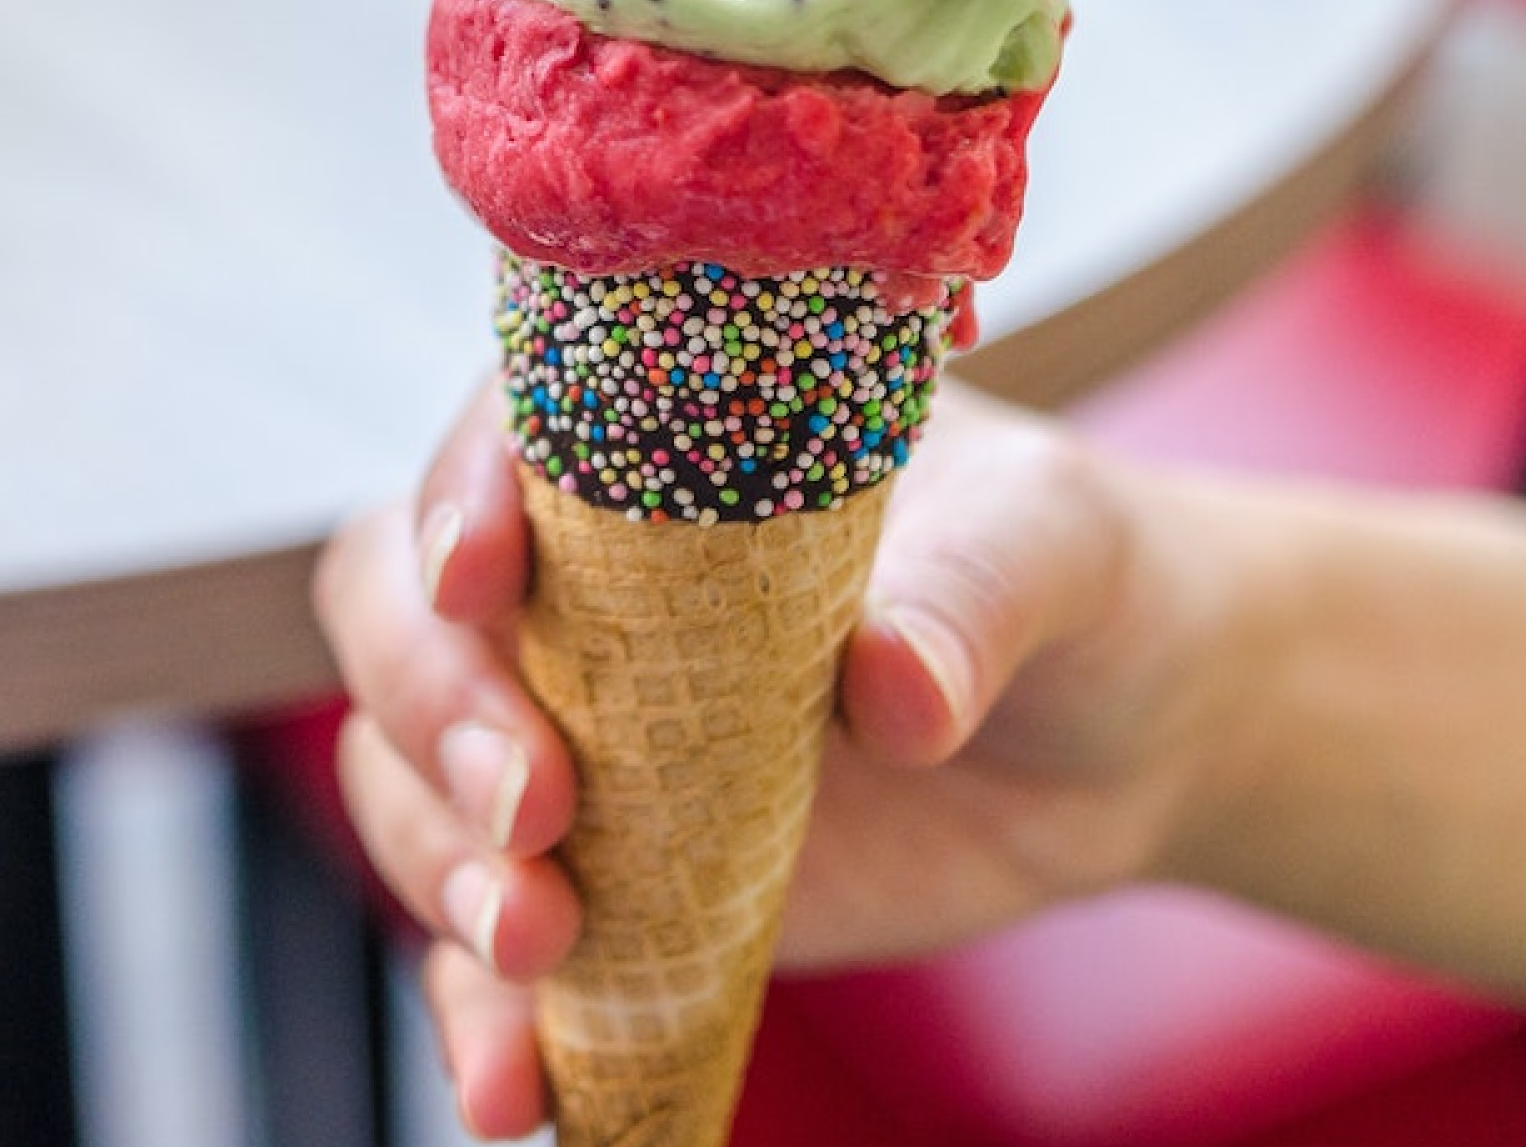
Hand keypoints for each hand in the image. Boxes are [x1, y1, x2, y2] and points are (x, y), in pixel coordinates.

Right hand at [311, 380, 1234, 1137]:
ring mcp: (573, 737)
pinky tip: (513, 1090)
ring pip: (411, 787)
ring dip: (441, 868)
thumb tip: (895, 686)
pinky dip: (479, 1020)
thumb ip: (969, 598)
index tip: (482, 576)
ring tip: (538, 945)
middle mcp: (574, 584)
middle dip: (434, 713)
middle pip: (401, 619)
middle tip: (536, 805)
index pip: (498, 444)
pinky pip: (487, 953)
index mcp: (652, 445)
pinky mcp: (602, 882)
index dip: (459, 500)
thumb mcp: (1052, 547)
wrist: (1124, 733)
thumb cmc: (1075, 578)